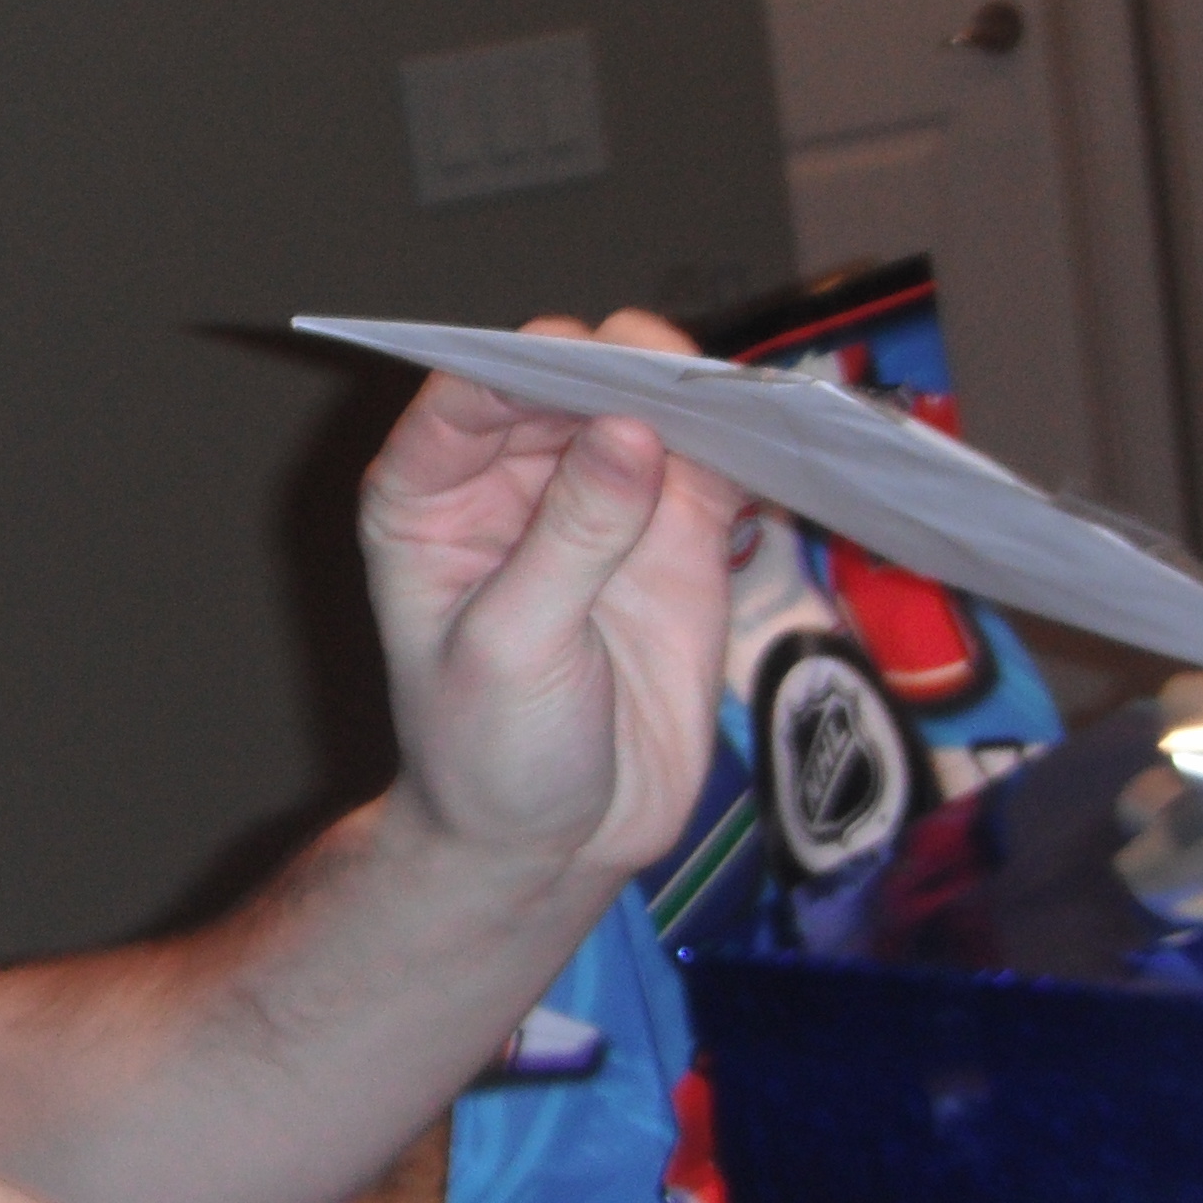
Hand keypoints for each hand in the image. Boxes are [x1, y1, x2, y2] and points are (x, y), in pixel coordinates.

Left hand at [354, 310, 741, 885]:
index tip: (577, 358)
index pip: (467, 399)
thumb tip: (632, 430)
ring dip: (686, 390)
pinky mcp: (677, 533)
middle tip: (670, 374)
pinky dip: (741, 439)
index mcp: (429, 496)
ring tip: (727, 394)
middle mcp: (511, 479)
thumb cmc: (487, 754)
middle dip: (614, 369)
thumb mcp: (512, 650)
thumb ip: (571, 540)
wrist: (554, 844)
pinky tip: (772, 429)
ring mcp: (599, 498)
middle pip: (564, 385)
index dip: (520, 370)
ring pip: (643, 405)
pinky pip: (712, 460)